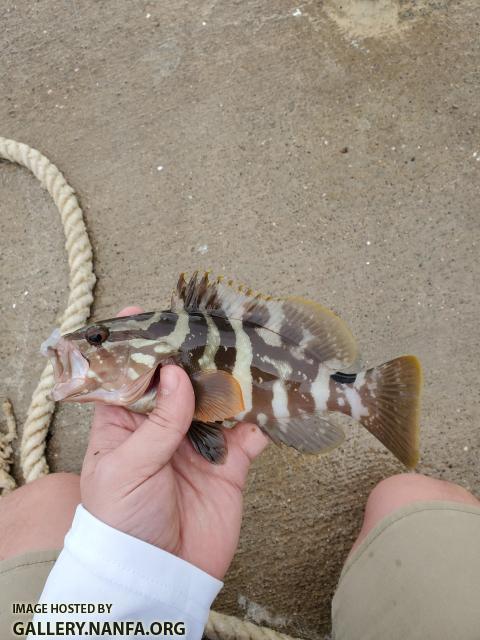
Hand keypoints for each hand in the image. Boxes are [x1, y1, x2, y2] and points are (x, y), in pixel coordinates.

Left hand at [80, 306, 268, 579]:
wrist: (160, 577)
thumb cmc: (123, 521)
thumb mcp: (127, 468)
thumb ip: (157, 422)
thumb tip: (178, 373)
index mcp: (125, 424)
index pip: (129, 376)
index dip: (138, 346)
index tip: (148, 311)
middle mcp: (162, 427)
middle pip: (181, 382)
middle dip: (194, 356)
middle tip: (212, 327)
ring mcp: (198, 444)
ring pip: (218, 401)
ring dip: (232, 381)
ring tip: (246, 353)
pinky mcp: (229, 464)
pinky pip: (250, 435)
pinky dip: (262, 418)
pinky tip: (272, 398)